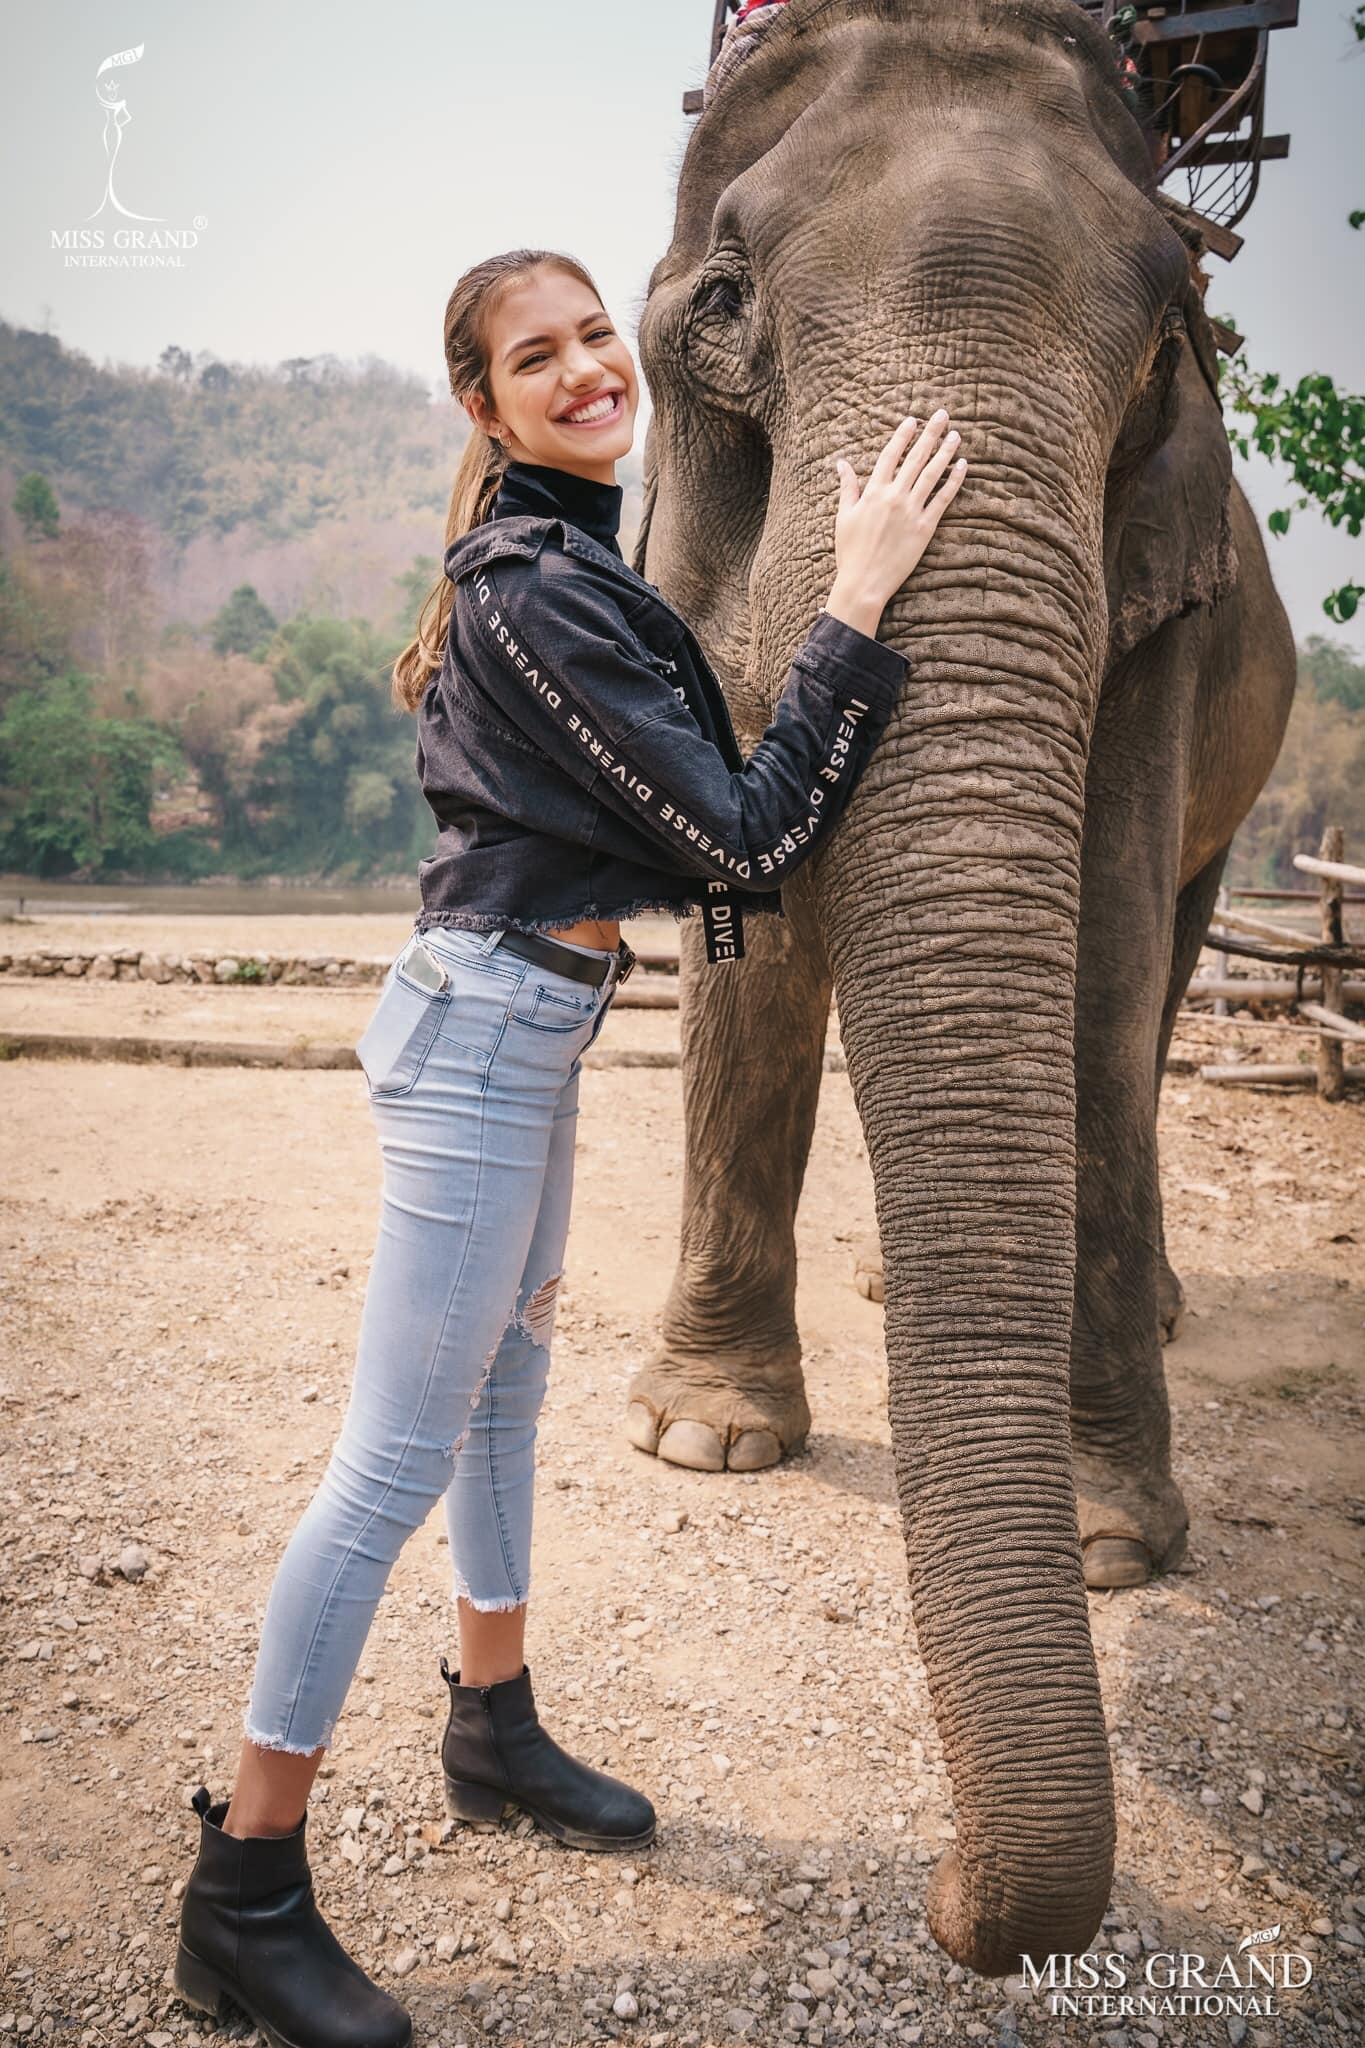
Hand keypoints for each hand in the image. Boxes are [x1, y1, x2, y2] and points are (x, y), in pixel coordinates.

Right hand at [824, 410, 966, 635]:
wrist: (864, 582)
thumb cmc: (850, 552)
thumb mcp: (843, 516)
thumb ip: (847, 488)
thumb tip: (842, 464)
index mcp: (873, 492)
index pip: (890, 455)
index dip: (903, 436)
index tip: (913, 420)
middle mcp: (894, 496)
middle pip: (915, 458)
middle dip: (930, 434)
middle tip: (942, 415)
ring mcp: (911, 511)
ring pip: (932, 474)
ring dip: (945, 452)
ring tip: (955, 435)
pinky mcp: (925, 528)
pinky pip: (943, 499)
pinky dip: (954, 480)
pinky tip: (963, 465)